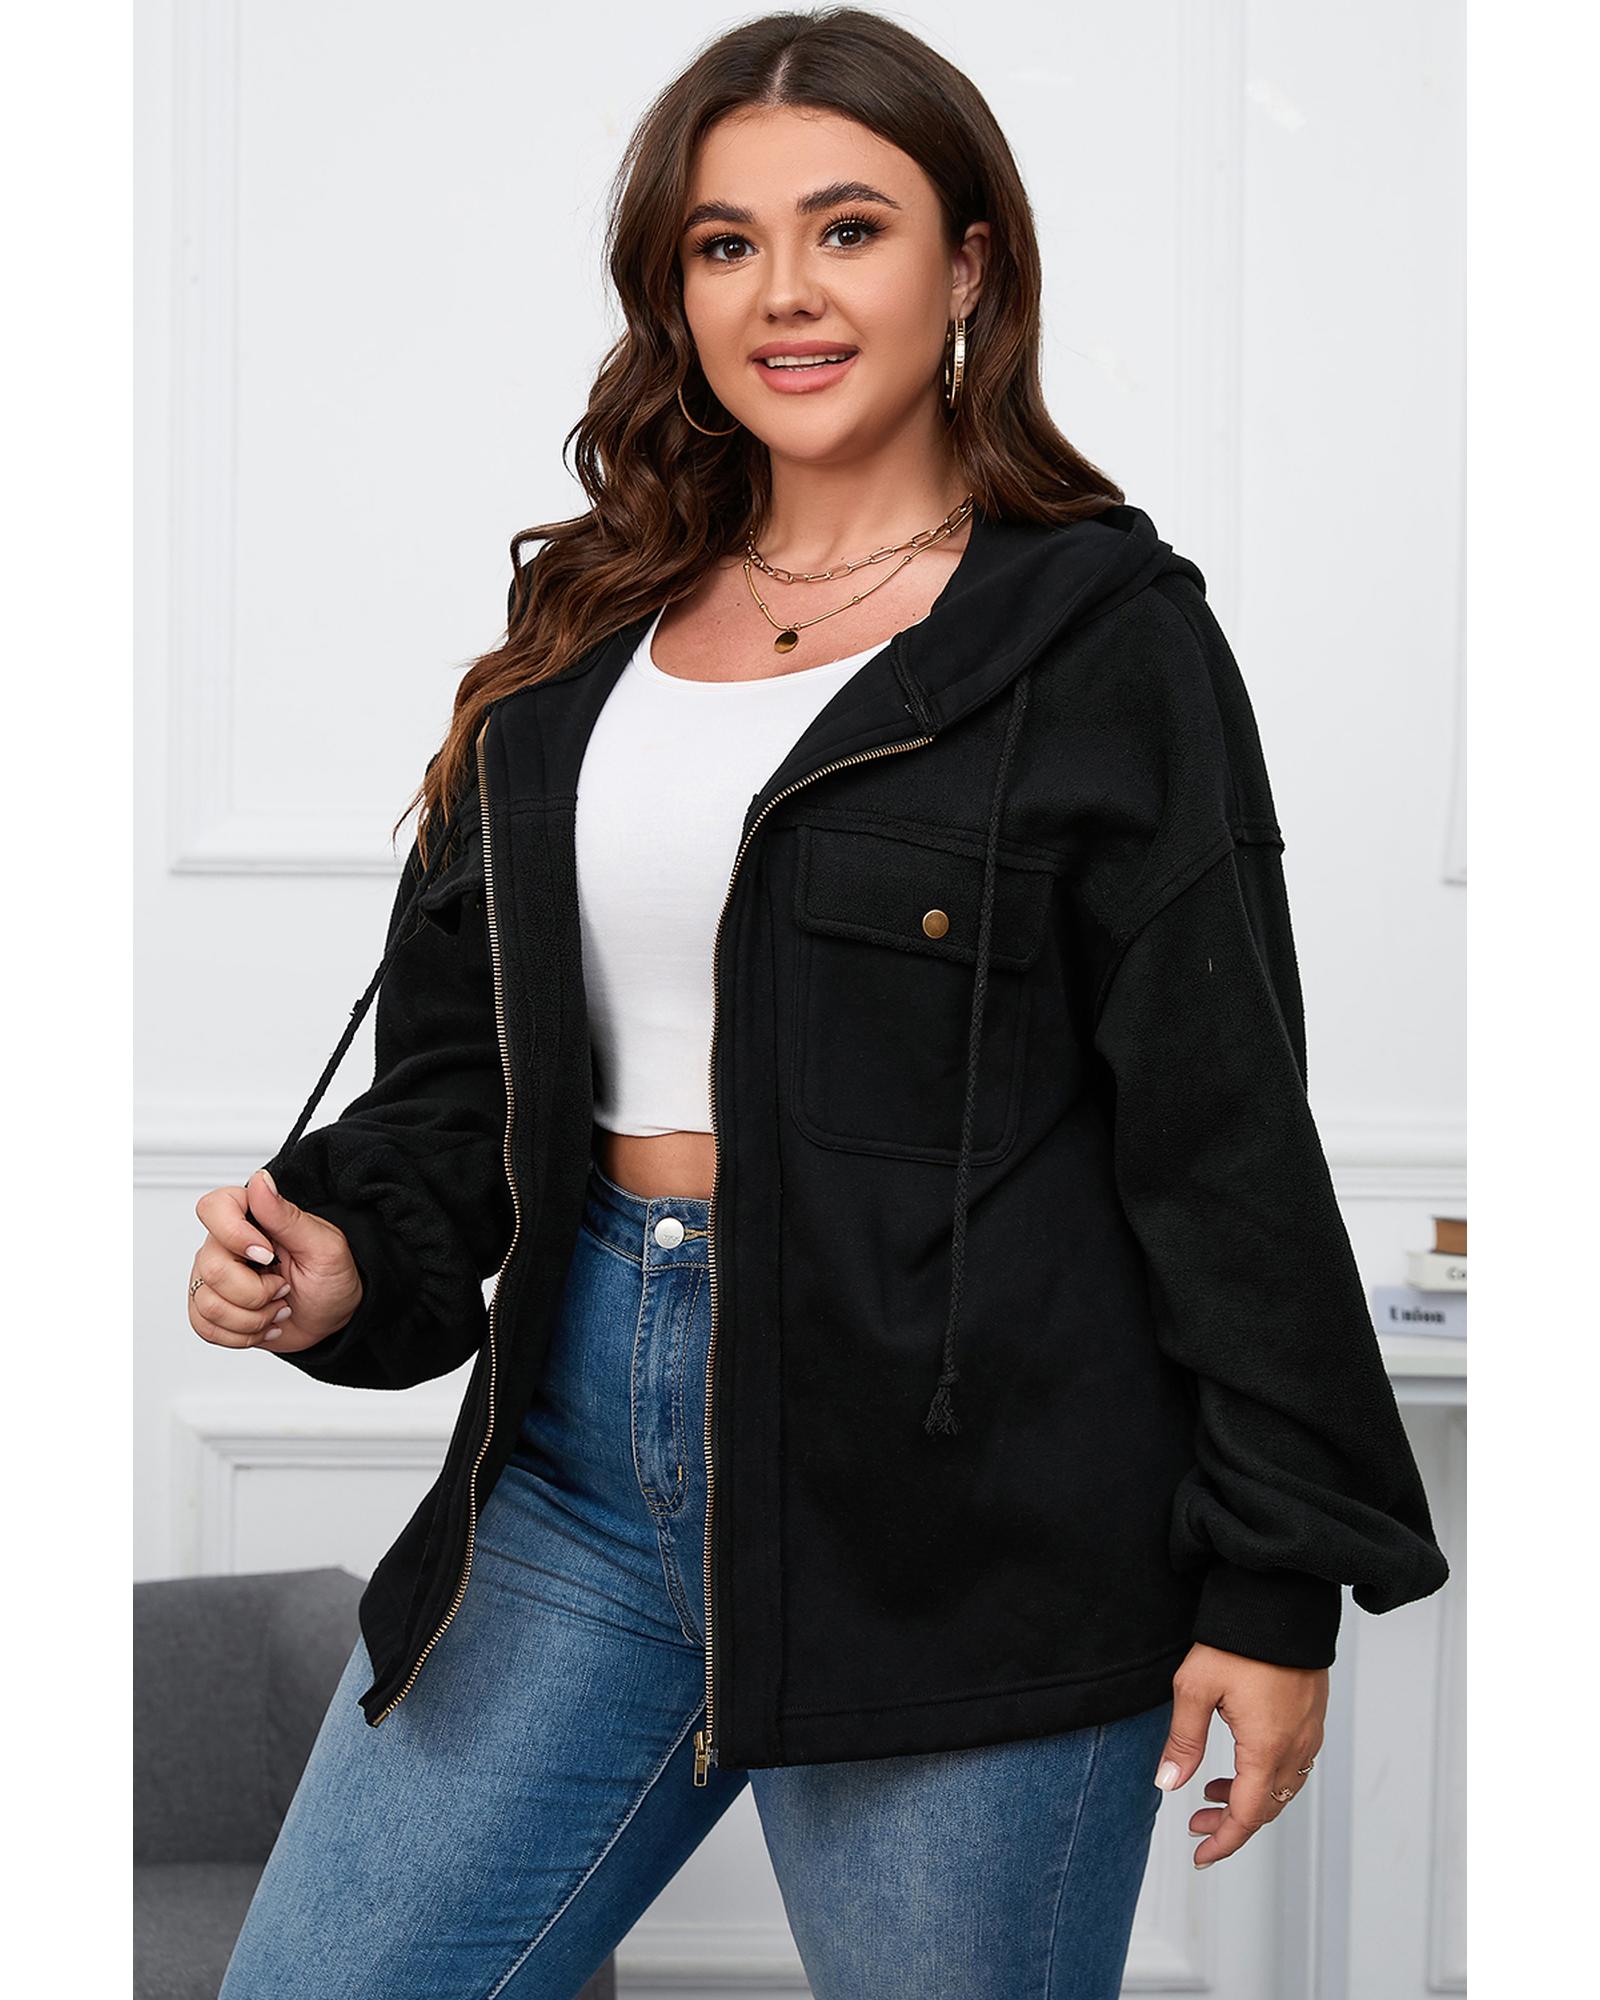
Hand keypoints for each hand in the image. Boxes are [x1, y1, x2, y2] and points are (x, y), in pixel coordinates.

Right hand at [188, 1166, 363, 1357]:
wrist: (331, 1317)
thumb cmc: (331, 1277)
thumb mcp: (323, 1246)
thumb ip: (286, 1215)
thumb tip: (260, 1180)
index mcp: (252, 1219)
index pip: (213, 1208)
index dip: (234, 1235)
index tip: (268, 1255)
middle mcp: (225, 1244)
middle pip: (212, 1269)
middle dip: (256, 1293)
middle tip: (284, 1289)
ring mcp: (213, 1276)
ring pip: (208, 1304)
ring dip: (253, 1318)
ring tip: (277, 1308)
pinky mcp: (209, 1307)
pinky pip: (204, 1327)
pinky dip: (242, 1335)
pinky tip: (263, 1324)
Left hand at [1153, 1643, 1326, 1868]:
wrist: (1280, 1599)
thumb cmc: (1238, 1640)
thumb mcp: (1195, 1688)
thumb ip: (1183, 1740)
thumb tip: (1168, 1784)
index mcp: (1267, 1748)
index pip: (1248, 1815)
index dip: (1224, 1841)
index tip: (1201, 1855)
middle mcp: (1296, 1746)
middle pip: (1267, 1807)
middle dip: (1232, 1822)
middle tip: (1196, 1823)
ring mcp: (1309, 1731)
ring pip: (1282, 1787)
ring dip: (1250, 1798)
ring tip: (1212, 1791)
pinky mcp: (1312, 1714)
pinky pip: (1293, 1763)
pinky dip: (1266, 1776)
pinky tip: (1243, 1761)